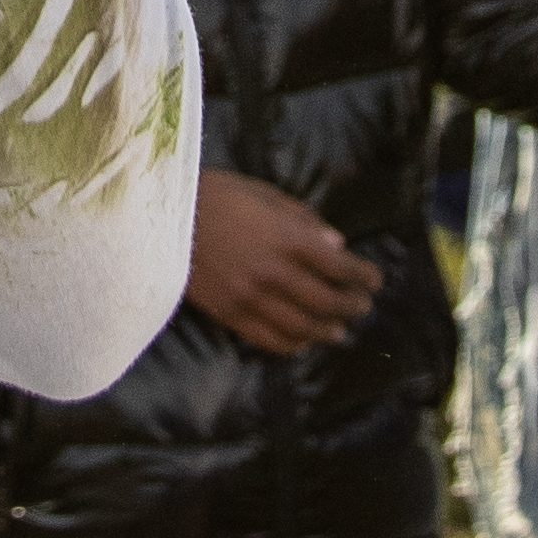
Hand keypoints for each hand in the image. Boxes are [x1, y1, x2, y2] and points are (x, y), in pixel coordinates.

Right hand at [182, 167, 380, 357]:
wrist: (163, 216)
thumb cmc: (216, 195)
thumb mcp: (264, 193)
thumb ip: (303, 220)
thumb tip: (336, 245)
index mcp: (286, 238)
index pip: (339, 266)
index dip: (363, 277)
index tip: (374, 280)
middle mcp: (274, 272)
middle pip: (326, 301)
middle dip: (351, 306)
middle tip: (362, 307)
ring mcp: (251, 297)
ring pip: (301, 326)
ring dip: (326, 331)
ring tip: (339, 331)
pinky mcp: (230, 314)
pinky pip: (268, 339)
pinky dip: (291, 345)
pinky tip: (302, 342)